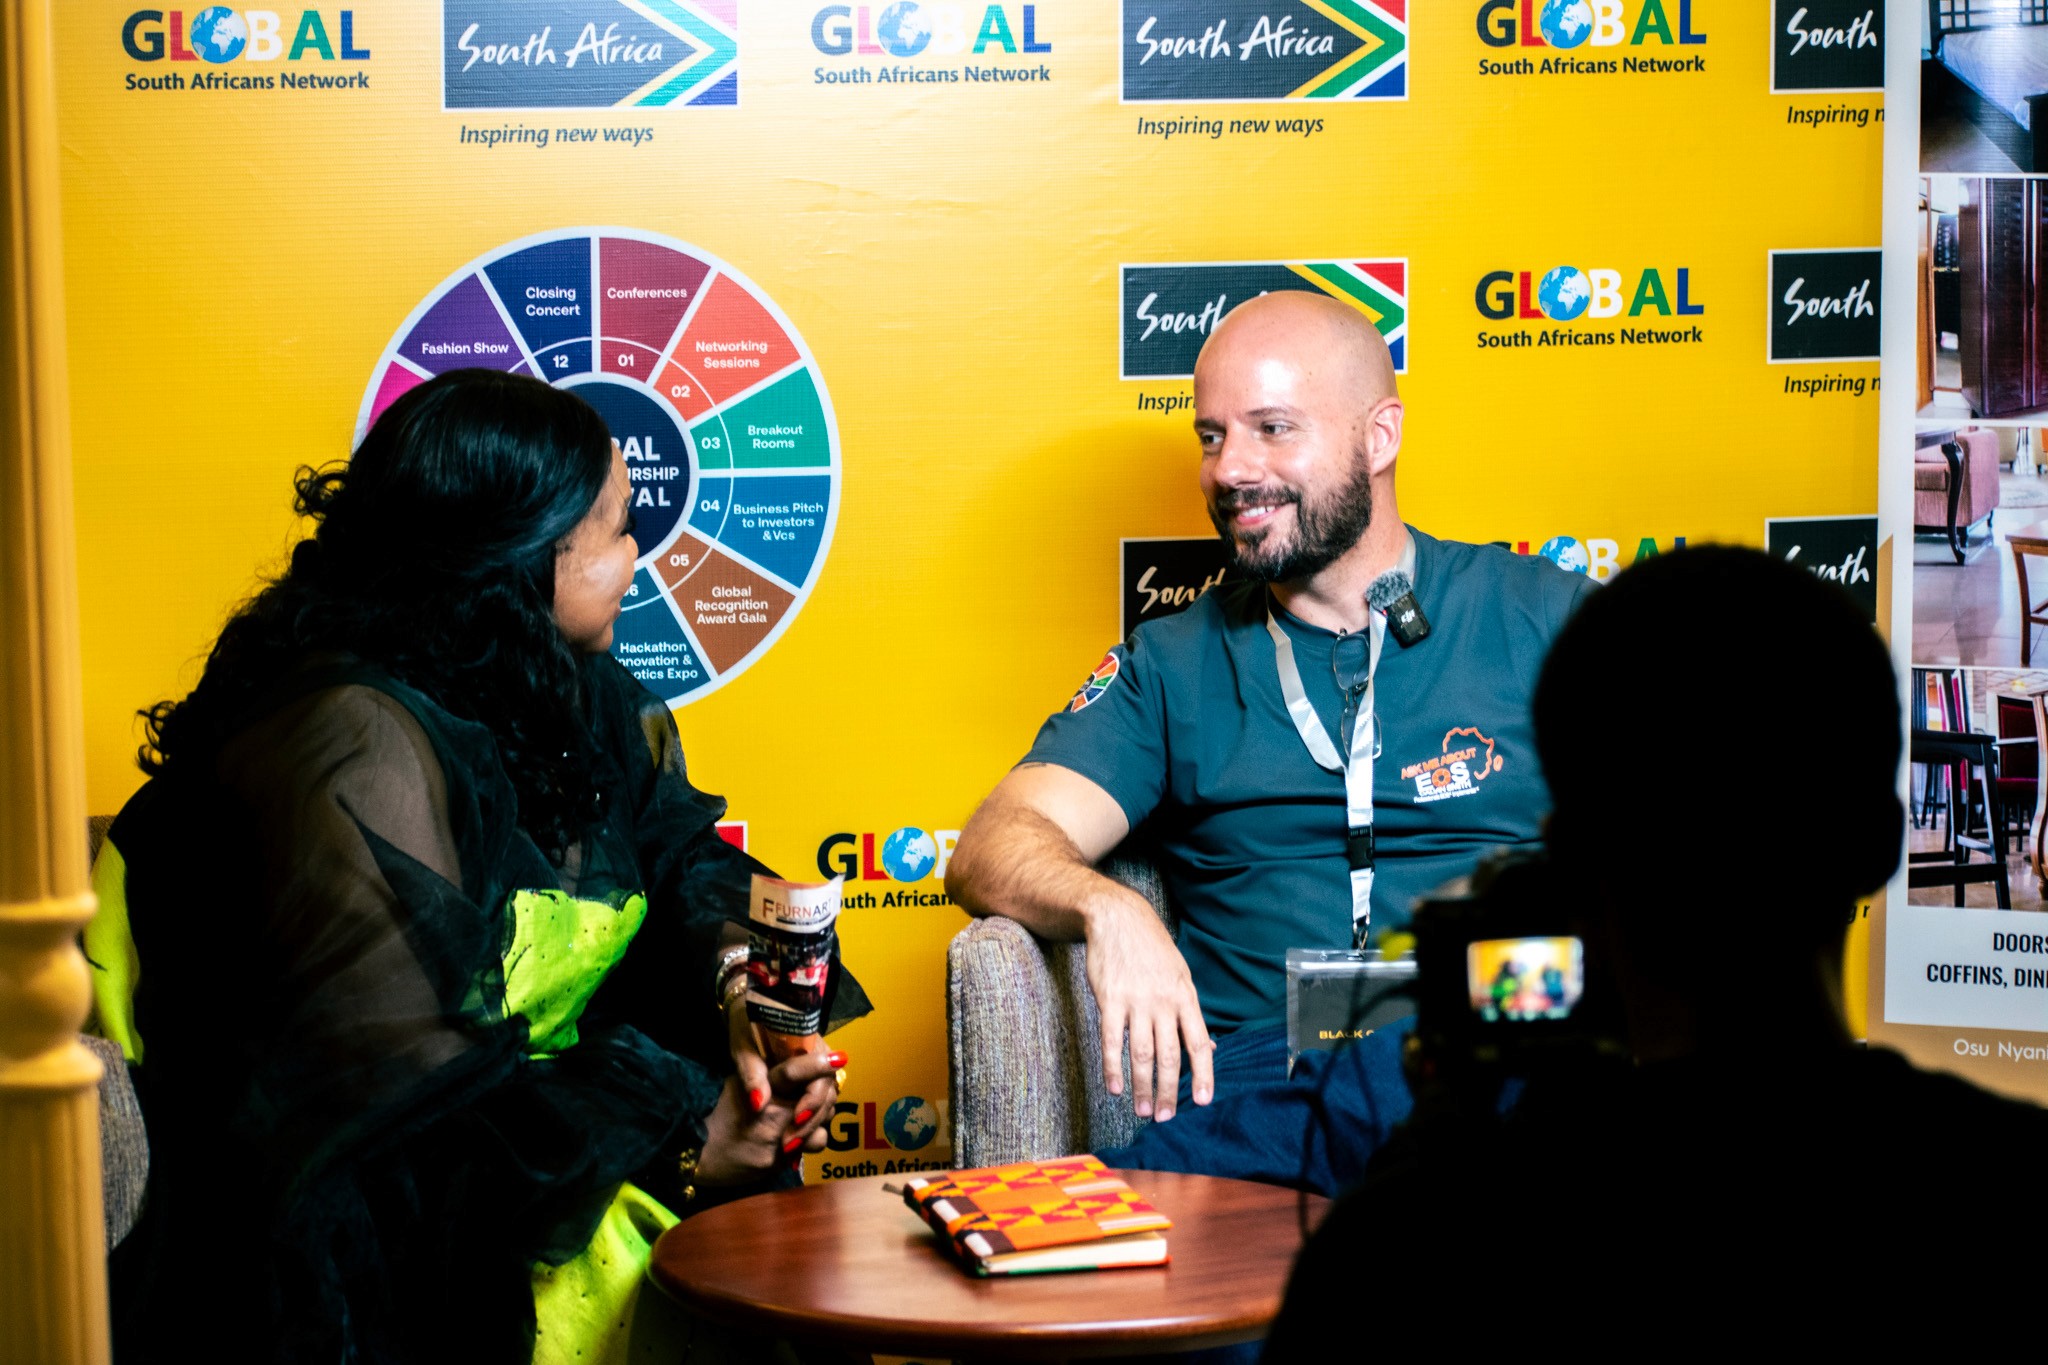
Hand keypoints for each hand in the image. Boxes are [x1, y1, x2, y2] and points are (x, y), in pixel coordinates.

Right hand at [699, 1048, 848, 1185]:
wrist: (696, 1153)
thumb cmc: (716, 1115)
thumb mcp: (739, 1085)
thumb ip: (768, 1078)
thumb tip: (799, 1069)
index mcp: (760, 1086)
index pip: (794, 1071)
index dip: (818, 1064)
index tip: (840, 1057)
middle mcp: (772, 1111)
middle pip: (819, 1100)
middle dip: (825, 1099)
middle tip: (823, 1094)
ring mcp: (777, 1138)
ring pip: (821, 1128)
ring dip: (819, 1123)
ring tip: (804, 1119)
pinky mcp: (779, 1160)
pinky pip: (809, 1148)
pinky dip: (808, 1142)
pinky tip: (794, 1139)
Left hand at [728, 995, 840, 1148]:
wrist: (748, 1010)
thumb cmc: (747, 1023)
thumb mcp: (744, 1046)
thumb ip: (752, 1074)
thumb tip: (758, 1104)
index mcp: (809, 1042)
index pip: (824, 1075)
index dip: (813, 1100)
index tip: (797, 1118)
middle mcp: (819, 1057)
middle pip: (828, 1095)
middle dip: (810, 1122)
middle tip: (787, 1145)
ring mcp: (814, 1072)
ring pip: (826, 1105)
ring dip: (810, 1128)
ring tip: (787, 1149)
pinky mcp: (806, 1084)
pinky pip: (816, 1107)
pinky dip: (806, 1126)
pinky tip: (789, 1143)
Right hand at [1083, 889, 1213, 1120]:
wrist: (1118, 918)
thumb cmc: (1151, 948)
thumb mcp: (1180, 975)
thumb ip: (1190, 1014)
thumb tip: (1210, 1047)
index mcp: (1185, 997)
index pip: (1199, 1043)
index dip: (1204, 1075)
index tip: (1204, 1101)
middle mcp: (1164, 1002)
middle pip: (1170, 1056)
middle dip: (1170, 1091)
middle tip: (1165, 1118)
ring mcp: (1136, 1002)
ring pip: (1142, 1054)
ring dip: (1143, 1086)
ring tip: (1143, 1110)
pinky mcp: (1110, 1000)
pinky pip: (1112, 1041)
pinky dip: (1113, 1067)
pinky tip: (1114, 1087)